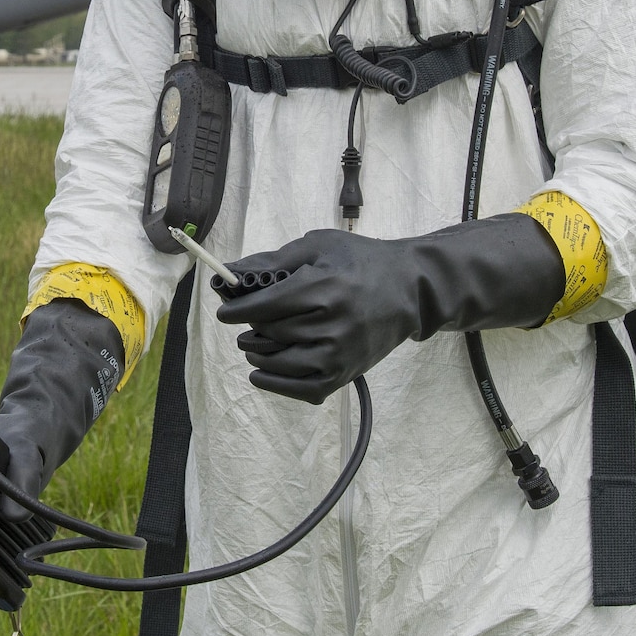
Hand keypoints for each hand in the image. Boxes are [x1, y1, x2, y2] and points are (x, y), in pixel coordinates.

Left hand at [216, 218, 565, 404]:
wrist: (409, 289)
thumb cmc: (359, 261)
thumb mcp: (318, 247)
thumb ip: (273, 261)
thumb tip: (228, 273)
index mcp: (325, 288)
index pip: (265, 306)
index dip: (238, 311)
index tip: (225, 312)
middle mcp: (333, 324)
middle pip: (270, 334)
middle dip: (251, 329)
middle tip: (249, 322)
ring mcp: (341, 353)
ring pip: (281, 364)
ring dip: (259, 355)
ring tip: (255, 344)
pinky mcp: (346, 372)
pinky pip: (302, 389)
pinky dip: (276, 384)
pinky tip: (263, 372)